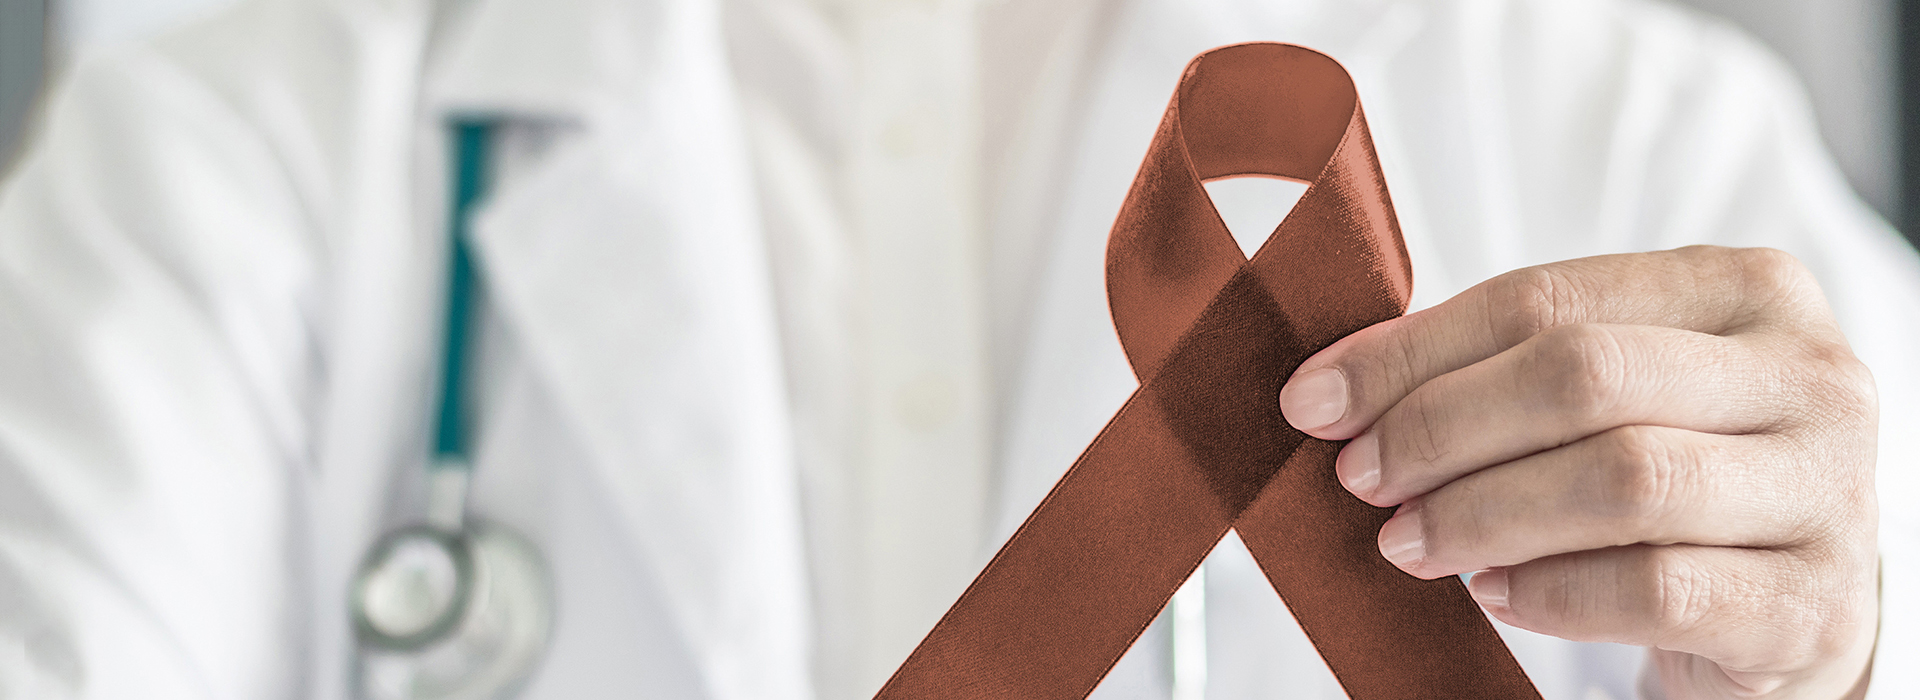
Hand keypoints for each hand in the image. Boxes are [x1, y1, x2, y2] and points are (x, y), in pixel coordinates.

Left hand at [1278, 247, 1878, 698]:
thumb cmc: (1680, 472)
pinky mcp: (1808, 604)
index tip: (1316, 399)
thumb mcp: (1612, 393)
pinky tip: (1493, 594)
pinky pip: (1655, 589)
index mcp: (1744, 289)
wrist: (1797, 602)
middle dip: (1442, 428)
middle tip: (1361, 478)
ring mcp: (1823, 490)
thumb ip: (1497, 366)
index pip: (1546, 299)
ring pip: (1621, 481)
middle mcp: (1804, 376)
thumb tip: (1333, 386)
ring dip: (1483, 514)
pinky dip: (1551, 593)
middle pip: (1584, 378)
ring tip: (1410, 542)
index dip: (1413, 351)